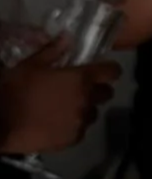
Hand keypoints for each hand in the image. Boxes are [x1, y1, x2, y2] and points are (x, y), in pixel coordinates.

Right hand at [0, 38, 120, 153]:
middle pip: (107, 94)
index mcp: (81, 79)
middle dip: (98, 90)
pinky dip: (74, 126)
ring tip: (66, 108)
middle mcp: (87, 100)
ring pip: (94, 113)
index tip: (104, 70)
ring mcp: (80, 122)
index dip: (109, 69)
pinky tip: (58, 123)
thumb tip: (67, 38)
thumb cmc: (13, 89)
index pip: (112, 71)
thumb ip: (52, 51)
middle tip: (81, 89)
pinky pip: (81, 130)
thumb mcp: (30, 65)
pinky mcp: (71, 140)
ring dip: (85, 109)